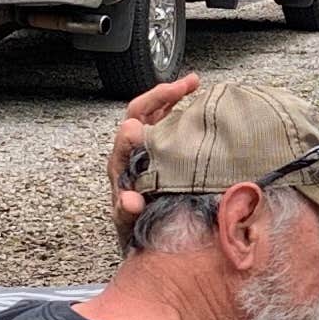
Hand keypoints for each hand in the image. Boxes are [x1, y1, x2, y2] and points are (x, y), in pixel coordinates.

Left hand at [107, 72, 199, 234]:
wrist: (140, 236)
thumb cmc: (134, 228)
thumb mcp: (129, 223)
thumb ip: (126, 211)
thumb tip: (131, 200)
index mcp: (121, 165)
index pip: (128, 133)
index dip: (145, 118)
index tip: (165, 109)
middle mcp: (130, 152)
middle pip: (141, 113)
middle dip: (162, 95)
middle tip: (189, 84)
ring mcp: (144, 149)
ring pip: (154, 114)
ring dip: (172, 96)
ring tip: (194, 83)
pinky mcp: (158, 152)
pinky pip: (165, 124)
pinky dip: (179, 110)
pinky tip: (197, 103)